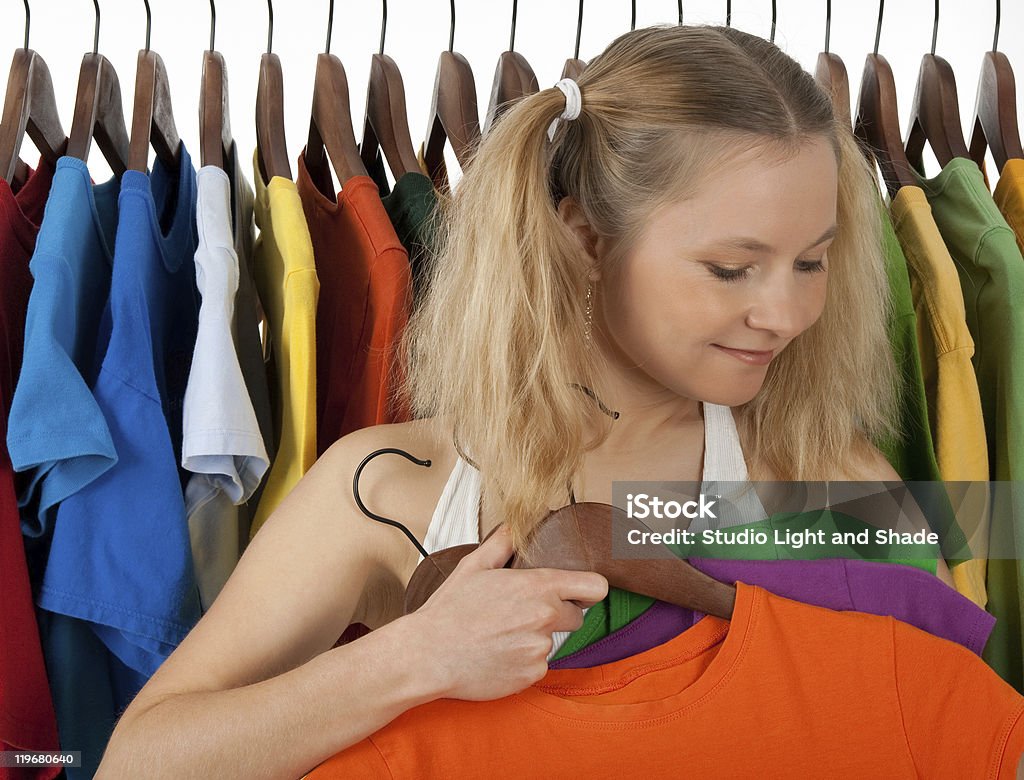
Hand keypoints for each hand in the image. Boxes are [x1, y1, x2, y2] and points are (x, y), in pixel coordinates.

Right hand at [404, 526, 607, 700]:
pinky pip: (538, 666)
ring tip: (500, 636)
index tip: (581, 593)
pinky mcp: (532, 674)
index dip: (590, 590)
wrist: (429, 654)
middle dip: (557, 615)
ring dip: (534, 639)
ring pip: (552, 642)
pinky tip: (497, 655)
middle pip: (576, 617)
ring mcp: (540, 648)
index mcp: (537, 586)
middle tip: (523, 615)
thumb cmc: (449, 611)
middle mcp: (545, 617)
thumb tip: (515, 527)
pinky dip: (523, 662)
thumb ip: (502, 544)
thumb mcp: (474, 566)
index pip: (594, 587)